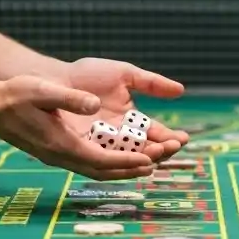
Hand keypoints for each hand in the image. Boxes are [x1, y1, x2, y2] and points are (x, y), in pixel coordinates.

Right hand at [0, 75, 155, 179]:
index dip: (126, 162)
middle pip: (103, 171)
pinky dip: (109, 163)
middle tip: (160, 164)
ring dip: (123, 169)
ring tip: (149, 165)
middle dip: (132, 170)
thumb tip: (95, 104)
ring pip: (97, 170)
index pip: (100, 160)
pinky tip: (123, 157)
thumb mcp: (42, 90)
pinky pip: (89, 163)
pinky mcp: (58, 151)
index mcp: (60, 144)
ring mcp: (58, 156)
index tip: (149, 160)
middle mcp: (61, 156)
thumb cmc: (15, 95)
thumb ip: (68, 98)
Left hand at [61, 57, 189, 160]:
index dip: (169, 138)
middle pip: (146, 150)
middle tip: (171, 146)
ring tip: (157, 153)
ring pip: (129, 159)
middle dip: (161, 150)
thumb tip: (181, 90)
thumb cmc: (88, 74)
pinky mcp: (85, 150)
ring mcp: (103, 145)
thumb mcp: (125, 74)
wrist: (56, 78)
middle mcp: (119, 136)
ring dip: (144, 159)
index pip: (155, 133)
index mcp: (131, 119)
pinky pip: (105, 162)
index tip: (182, 138)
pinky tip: (133, 161)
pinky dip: (120, 164)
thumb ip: (151, 82)